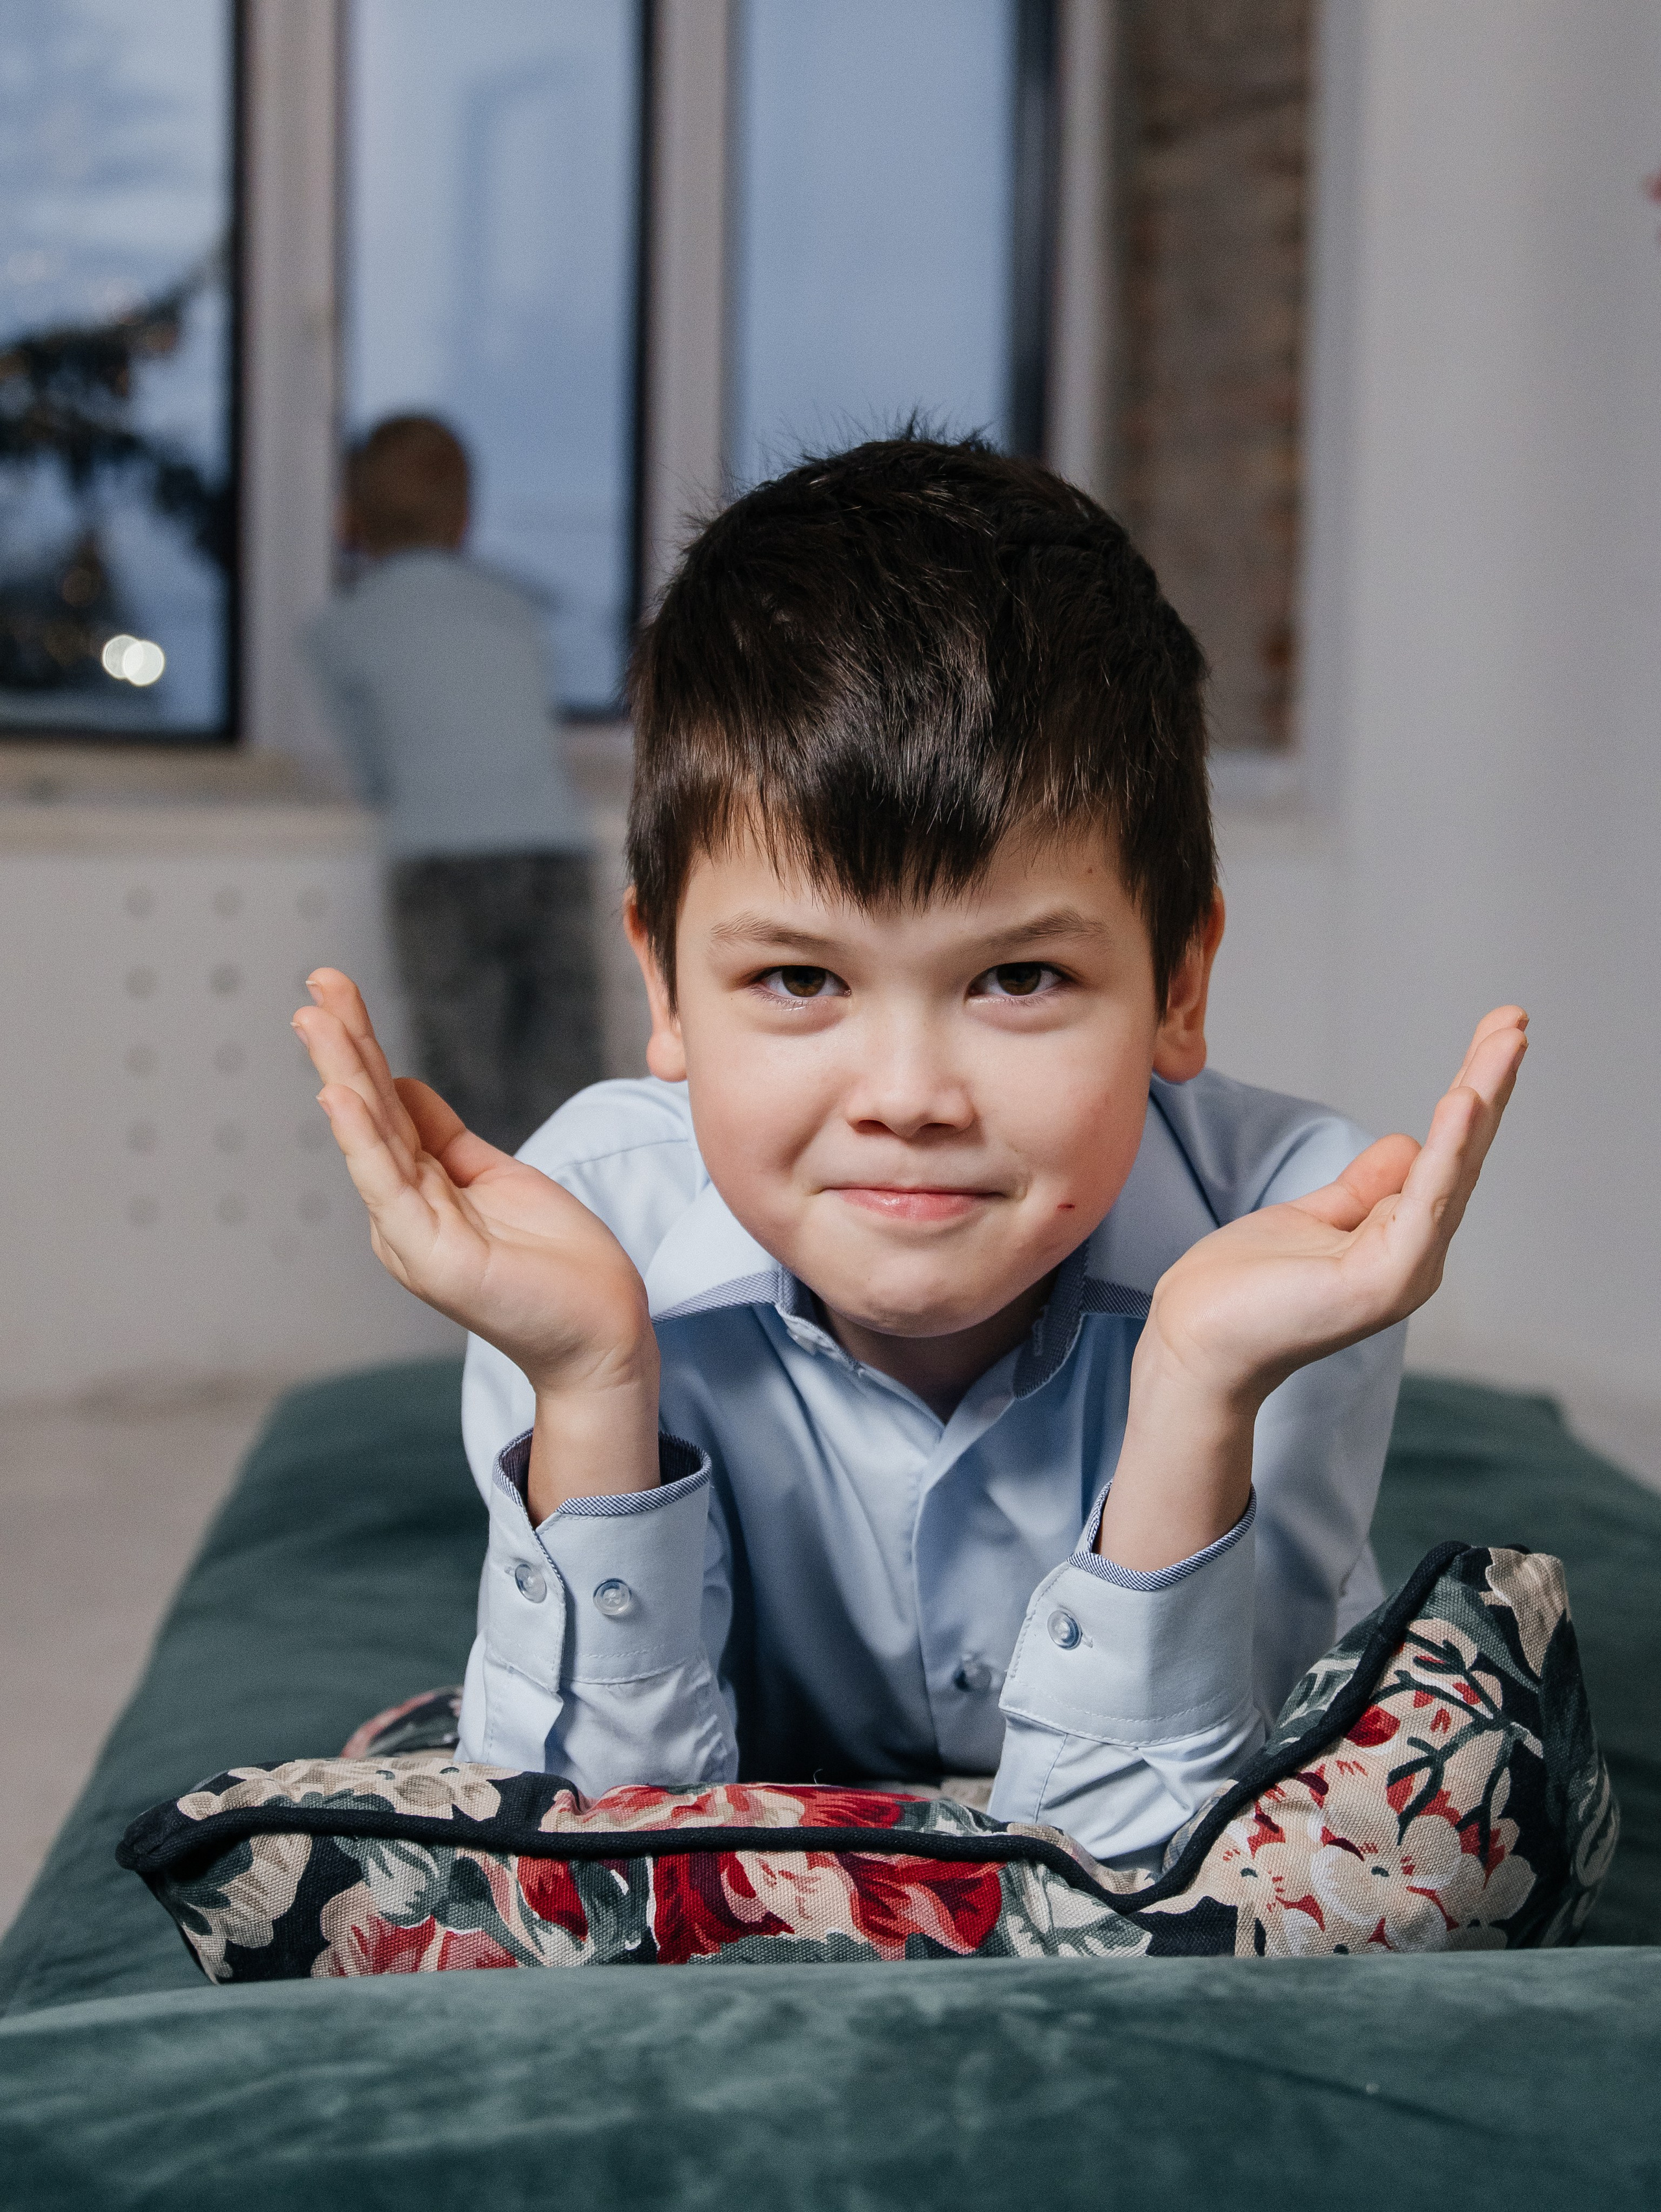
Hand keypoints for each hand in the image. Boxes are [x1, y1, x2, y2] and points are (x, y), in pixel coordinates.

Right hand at [292, 970, 659, 1514]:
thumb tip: (402, 1085)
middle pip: (370, 1114)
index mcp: (418, 1192)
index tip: (337, 991)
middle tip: (316, 982)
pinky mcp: (432, 1257)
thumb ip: (444, 1138)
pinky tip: (340, 1095)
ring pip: (371, 1140)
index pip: (385, 1106)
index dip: (362, 1047)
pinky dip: (363, 1139)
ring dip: (341, 1075)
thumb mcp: (495, 1179)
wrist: (602, 1333)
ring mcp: (412, 1236)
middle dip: (342, 1046)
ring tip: (315, 1019)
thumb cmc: (556, 1264)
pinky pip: (390, 1188)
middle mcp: (403, 1212)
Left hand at [1097, 1005, 1527, 1569]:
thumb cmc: (1243, 1288)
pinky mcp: (1382, 1282)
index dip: (1472, 1090)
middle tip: (1516, 1018)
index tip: (1496, 1030)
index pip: (1447, 1151)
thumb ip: (1364, 1188)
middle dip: (1489, 1082)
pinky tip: (1462, 1102)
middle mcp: (1414, 1254)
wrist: (1194, 1345)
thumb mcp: (1312, 1217)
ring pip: (1454, 1173)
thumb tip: (1410, 1143)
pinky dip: (1446, 1153)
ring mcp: (1404, 1271)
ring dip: (1481, 1103)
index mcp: (1400, 1237)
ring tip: (1506, 1044)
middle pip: (1462, 1156)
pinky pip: (1423, 1205)